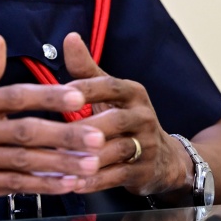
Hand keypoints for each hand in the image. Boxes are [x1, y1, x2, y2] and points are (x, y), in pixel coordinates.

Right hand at [0, 35, 106, 209]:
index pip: (16, 96)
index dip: (48, 96)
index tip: (77, 96)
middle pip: (27, 131)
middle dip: (67, 134)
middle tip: (99, 135)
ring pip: (26, 162)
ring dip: (62, 163)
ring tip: (92, 164)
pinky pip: (15, 186)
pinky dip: (43, 186)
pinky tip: (66, 185)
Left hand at [61, 32, 189, 196]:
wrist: (166, 159)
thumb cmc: (125, 120)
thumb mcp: (110, 93)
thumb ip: (86, 69)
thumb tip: (69, 37)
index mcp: (133, 93)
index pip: (110, 86)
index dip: (86, 89)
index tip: (61, 93)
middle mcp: (143, 116)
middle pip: (114, 120)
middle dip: (85, 128)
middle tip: (54, 133)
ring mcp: (147, 145)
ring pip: (115, 150)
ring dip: (86, 157)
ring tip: (58, 161)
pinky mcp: (144, 171)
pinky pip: (117, 177)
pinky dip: (93, 181)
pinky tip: (72, 183)